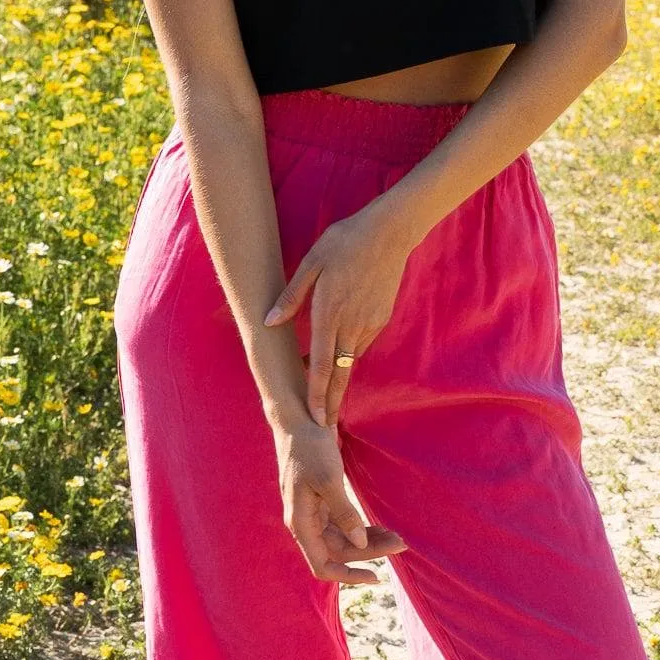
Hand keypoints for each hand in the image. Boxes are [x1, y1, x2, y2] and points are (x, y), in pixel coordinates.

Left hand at [265, 199, 413, 423]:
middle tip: (326, 427)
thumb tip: (270, 322)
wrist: (389, 233)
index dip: (317, 394)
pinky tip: (339, 356)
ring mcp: (369, 322)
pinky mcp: (381, 317)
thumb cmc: (344, 242)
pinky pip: (361, 343)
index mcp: (329, 312)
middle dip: (332, 403)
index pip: (322, 364)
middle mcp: (351, 324)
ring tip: (326, 396)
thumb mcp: (310, 263)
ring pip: (351, 359)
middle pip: (340, 373)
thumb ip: (290, 296)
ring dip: (339, 379)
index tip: (316, 418)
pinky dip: (348, 355)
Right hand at [273, 413, 404, 583]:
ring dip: (369, 541)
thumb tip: (359, 542)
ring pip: (344, 539)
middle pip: (339, 553)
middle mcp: (306, 524)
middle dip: (369, 552)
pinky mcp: (322, 502)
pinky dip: (363, 528)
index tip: (376, 575)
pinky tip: (382, 527)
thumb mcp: (329, 480)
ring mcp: (314, 513)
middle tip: (401, 543)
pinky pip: (344, 524)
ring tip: (397, 537)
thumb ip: (344, 513)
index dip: (347, 575)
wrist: (299, 421)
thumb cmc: (309, 448)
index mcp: (301, 523)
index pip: (322, 565)